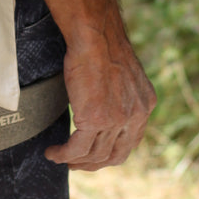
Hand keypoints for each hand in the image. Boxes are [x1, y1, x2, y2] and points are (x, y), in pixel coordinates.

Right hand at [44, 11, 155, 170]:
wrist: (95, 34)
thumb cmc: (103, 45)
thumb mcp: (123, 74)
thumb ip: (122, 95)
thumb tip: (107, 107)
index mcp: (145, 105)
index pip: (131, 141)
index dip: (111, 152)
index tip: (95, 154)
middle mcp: (136, 115)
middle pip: (115, 155)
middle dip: (94, 164)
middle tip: (76, 163)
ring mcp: (116, 120)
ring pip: (95, 155)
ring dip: (75, 161)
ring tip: (60, 158)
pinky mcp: (94, 120)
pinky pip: (77, 148)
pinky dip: (63, 154)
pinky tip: (53, 152)